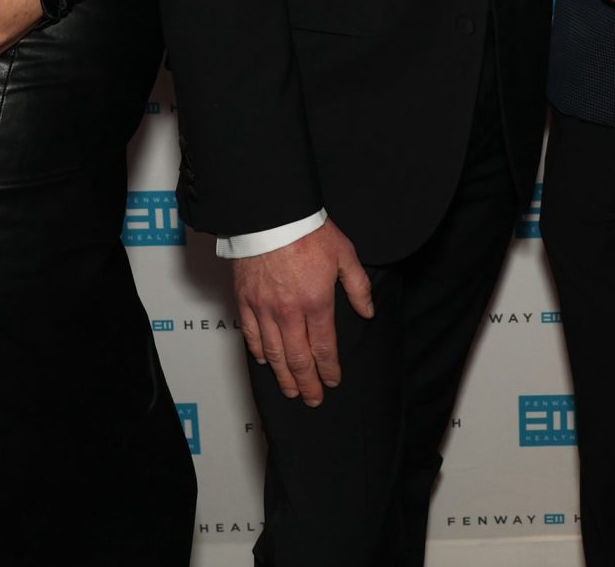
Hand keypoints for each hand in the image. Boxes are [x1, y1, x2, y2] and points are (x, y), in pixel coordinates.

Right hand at [229, 220, 375, 406]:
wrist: (271, 215)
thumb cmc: (308, 230)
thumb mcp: (345, 254)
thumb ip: (358, 287)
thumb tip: (368, 312)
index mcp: (316, 301)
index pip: (324, 347)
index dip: (329, 369)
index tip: (333, 381)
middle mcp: (289, 311)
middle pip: (298, 358)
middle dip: (308, 383)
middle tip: (313, 399)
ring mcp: (264, 308)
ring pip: (274, 353)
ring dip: (284, 376)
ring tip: (291, 390)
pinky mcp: (245, 301)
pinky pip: (250, 334)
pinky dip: (258, 352)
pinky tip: (265, 362)